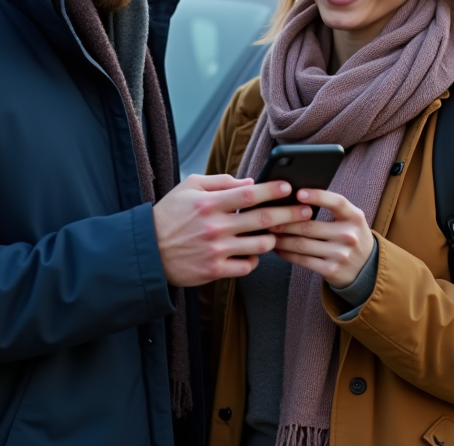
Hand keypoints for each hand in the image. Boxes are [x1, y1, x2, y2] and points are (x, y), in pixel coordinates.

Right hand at [153, 174, 313, 286]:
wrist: (147, 251)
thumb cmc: (169, 215)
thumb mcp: (188, 188)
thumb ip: (219, 182)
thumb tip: (249, 182)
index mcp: (209, 203)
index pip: (249, 194)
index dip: (272, 190)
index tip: (289, 187)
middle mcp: (215, 227)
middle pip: (262, 220)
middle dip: (289, 214)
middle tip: (306, 211)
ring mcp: (216, 250)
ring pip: (260, 246)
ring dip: (274, 239)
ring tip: (280, 234)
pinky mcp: (214, 271)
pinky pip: (246, 267)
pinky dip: (254, 260)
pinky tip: (254, 253)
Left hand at [270, 188, 374, 286]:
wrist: (367, 268)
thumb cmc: (350, 236)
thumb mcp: (350, 219)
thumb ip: (331, 208)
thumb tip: (296, 197)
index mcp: (354, 217)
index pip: (336, 202)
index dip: (317, 196)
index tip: (297, 193)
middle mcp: (349, 235)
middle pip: (310, 226)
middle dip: (284, 222)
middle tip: (267, 217)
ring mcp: (340, 254)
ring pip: (302, 244)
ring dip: (281, 239)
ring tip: (269, 233)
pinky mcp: (331, 270)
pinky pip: (303, 260)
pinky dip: (286, 254)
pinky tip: (277, 248)